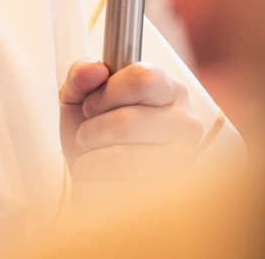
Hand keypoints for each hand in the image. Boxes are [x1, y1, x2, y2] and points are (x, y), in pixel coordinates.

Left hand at [59, 61, 203, 182]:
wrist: (97, 185)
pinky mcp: (171, 194)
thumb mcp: (79, 97)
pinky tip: (100, 178)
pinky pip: (125, 187)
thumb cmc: (96, 137)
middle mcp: (185, 123)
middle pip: (128, 121)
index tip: (91, 105)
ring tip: (91, 158)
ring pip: (124, 157)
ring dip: (92, 158)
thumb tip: (94, 70)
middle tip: (87, 136)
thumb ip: (80, 75)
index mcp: (169, 90)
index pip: (142, 78)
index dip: (106, 93)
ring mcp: (182, 161)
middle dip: (92, 131)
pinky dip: (99, 181)